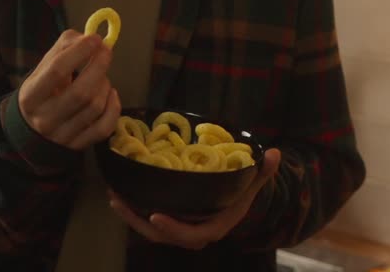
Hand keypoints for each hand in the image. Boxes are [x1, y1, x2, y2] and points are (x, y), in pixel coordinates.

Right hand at [18, 29, 119, 149]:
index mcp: (31, 96)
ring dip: (105, 85)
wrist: (32, 129)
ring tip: (101, 76)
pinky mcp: (78, 146)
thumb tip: (89, 38)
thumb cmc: (43, 90)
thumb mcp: (43, 68)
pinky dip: (114, 107)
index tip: (95, 38)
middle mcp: (44, 119)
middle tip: (106, 51)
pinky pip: (105, 127)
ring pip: (95, 107)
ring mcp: (62, 136)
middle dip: (99, 66)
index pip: (57, 71)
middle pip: (81, 92)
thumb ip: (64, 48)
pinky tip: (110, 95)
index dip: (80, 51)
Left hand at [108, 148, 282, 249]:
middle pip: (162, 235)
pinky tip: (120, 195)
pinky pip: (149, 222)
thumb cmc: (243, 194)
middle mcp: (194, 233)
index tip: (156, 215)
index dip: (174, 229)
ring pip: (152, 230)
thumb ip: (263, 170)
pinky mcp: (171, 222)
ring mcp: (180, 229)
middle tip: (121, 201)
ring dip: (131, 216)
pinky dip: (134, 211)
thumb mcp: (254, 183)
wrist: (238, 206)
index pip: (192, 235)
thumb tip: (275, 153)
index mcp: (214, 227)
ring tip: (115, 197)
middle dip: (139, 221)